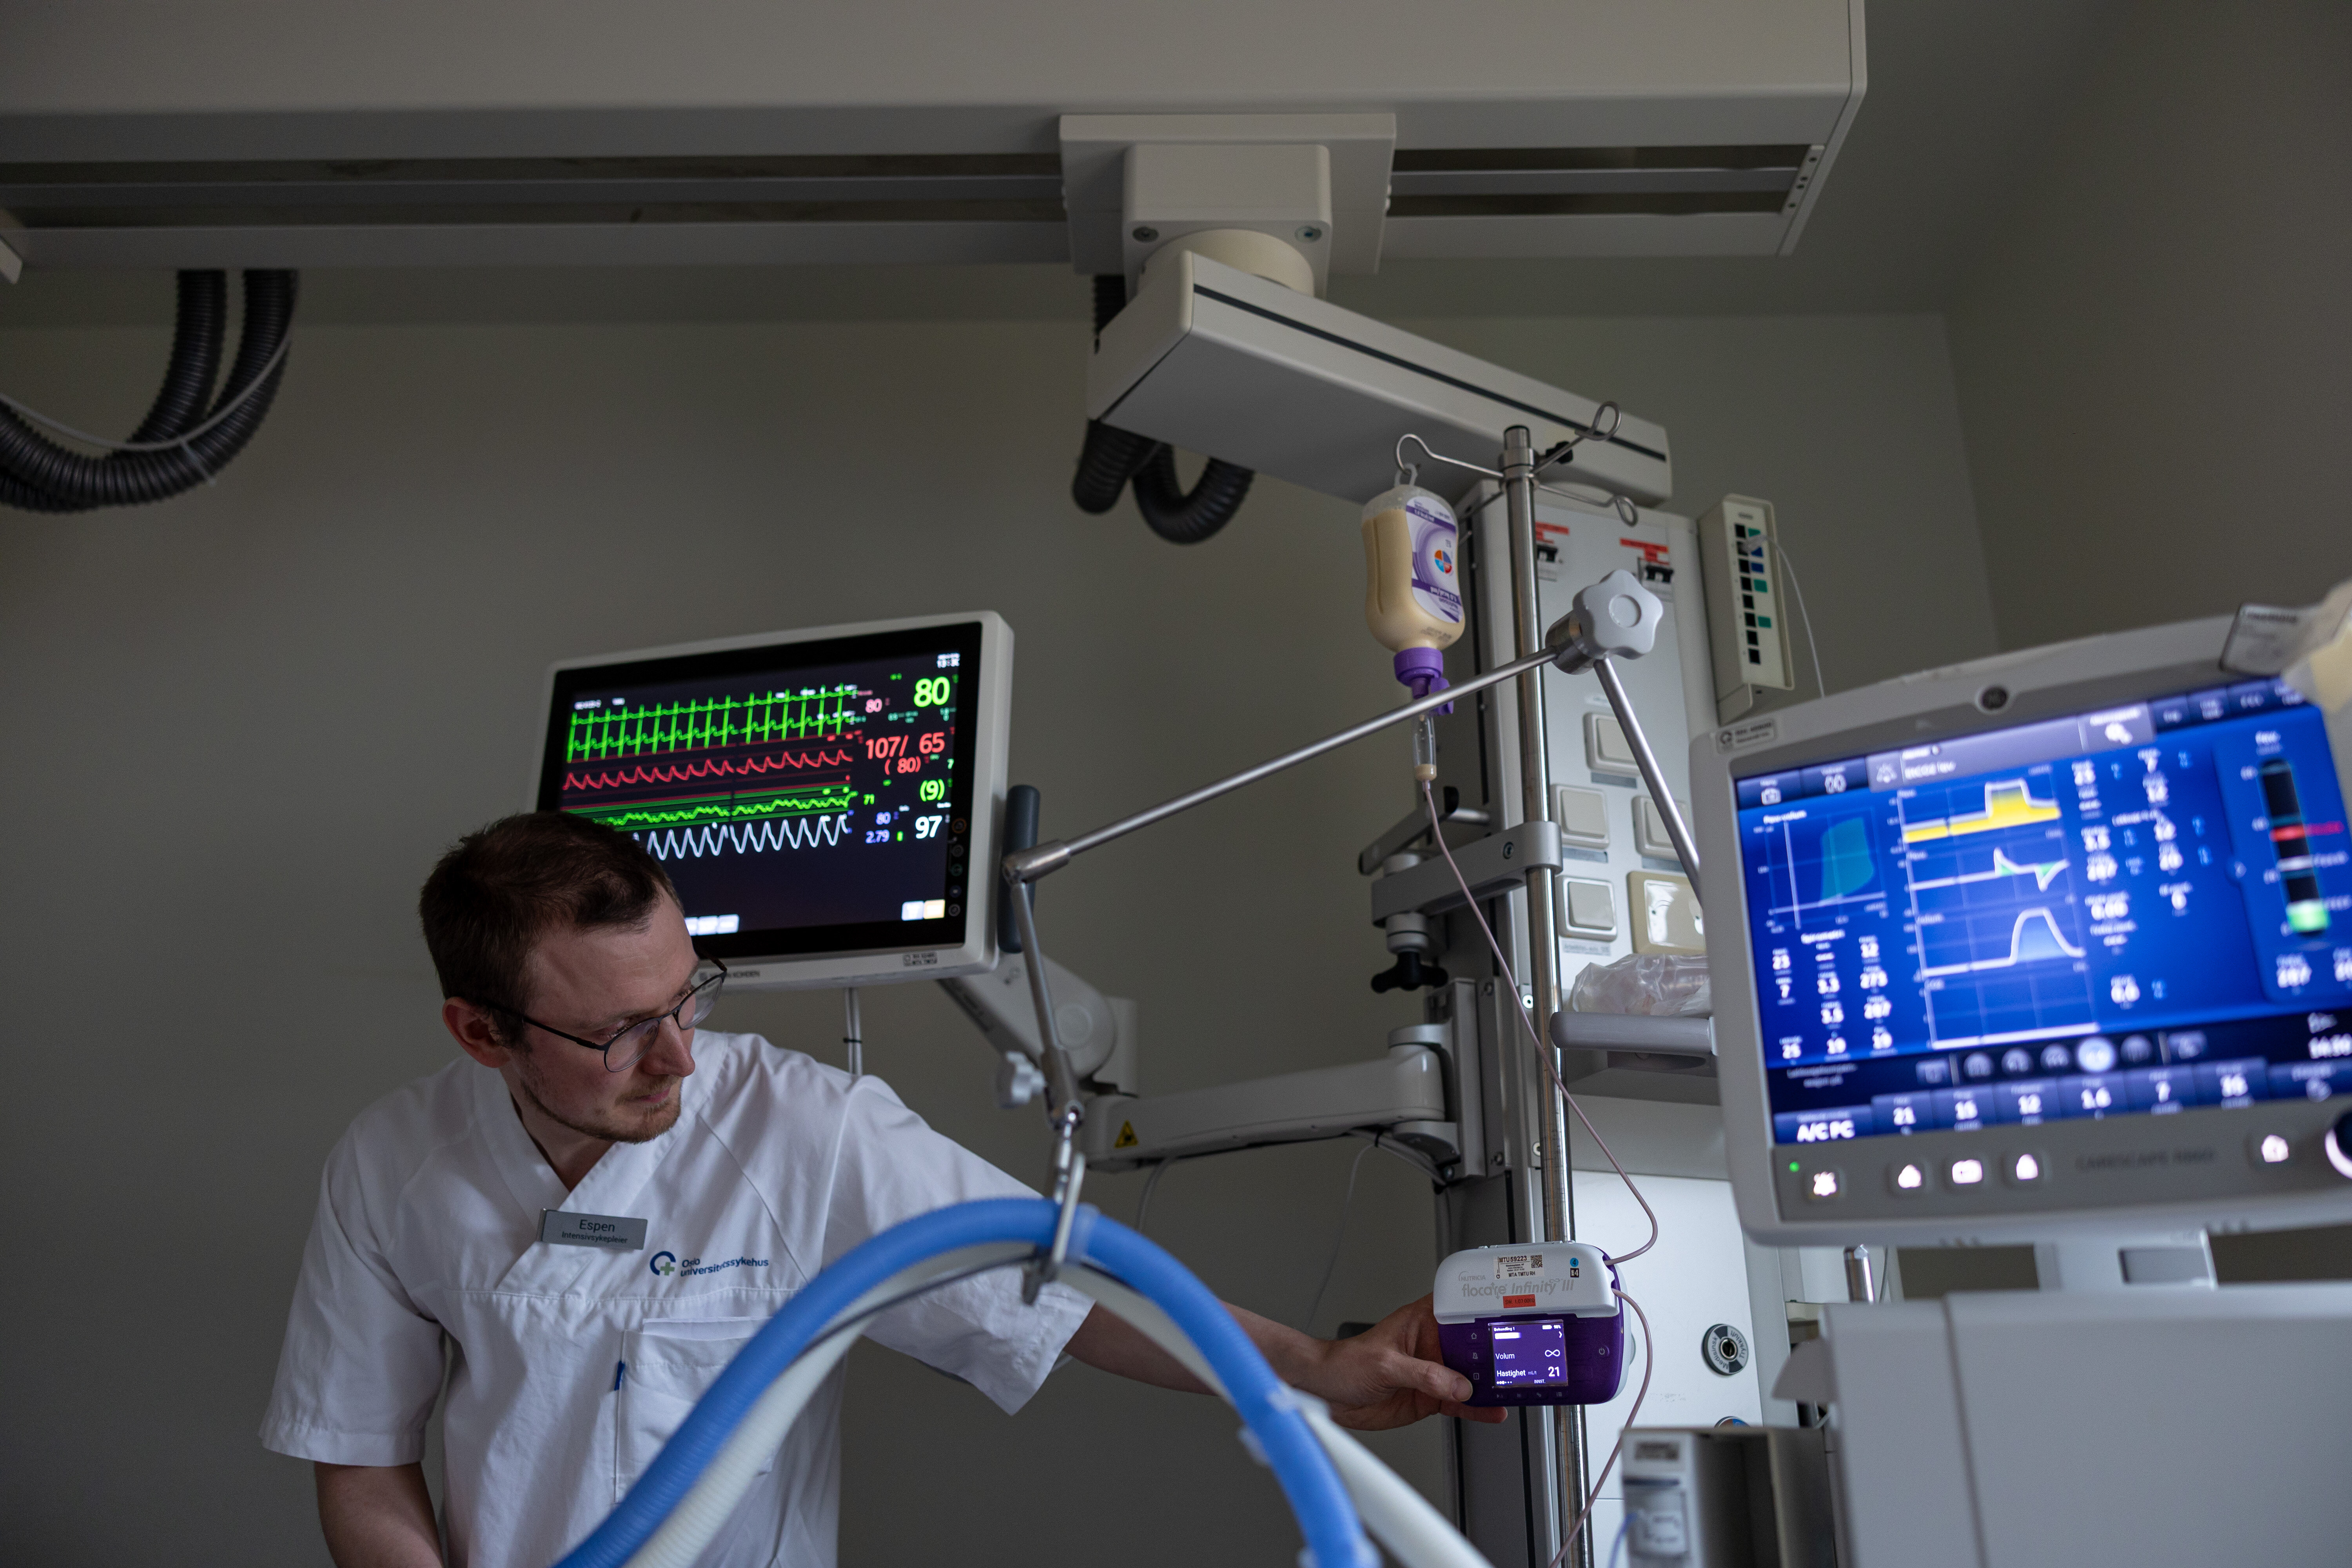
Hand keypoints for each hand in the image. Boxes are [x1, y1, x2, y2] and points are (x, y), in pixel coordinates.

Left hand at [1287, 1294, 1505, 1430]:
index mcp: (1421, 1321)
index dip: (1483, 1310)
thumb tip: (1458, 1385)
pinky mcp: (1430, 1397)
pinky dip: (1477, 1408)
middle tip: (1519, 1362)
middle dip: (1494, 1354)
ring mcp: (1433, 1373)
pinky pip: (1460, 1402)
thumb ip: (1424, 1375)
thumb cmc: (1346, 1364)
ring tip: (1512, 1390)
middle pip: (1472, 1347)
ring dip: (1490, 1385)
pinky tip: (1492, 1412)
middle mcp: (1431, 1345)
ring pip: (1470, 1377)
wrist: (1328, 1394)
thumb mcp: (1385, 1364)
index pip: (1458, 1309)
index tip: (1507, 1316)